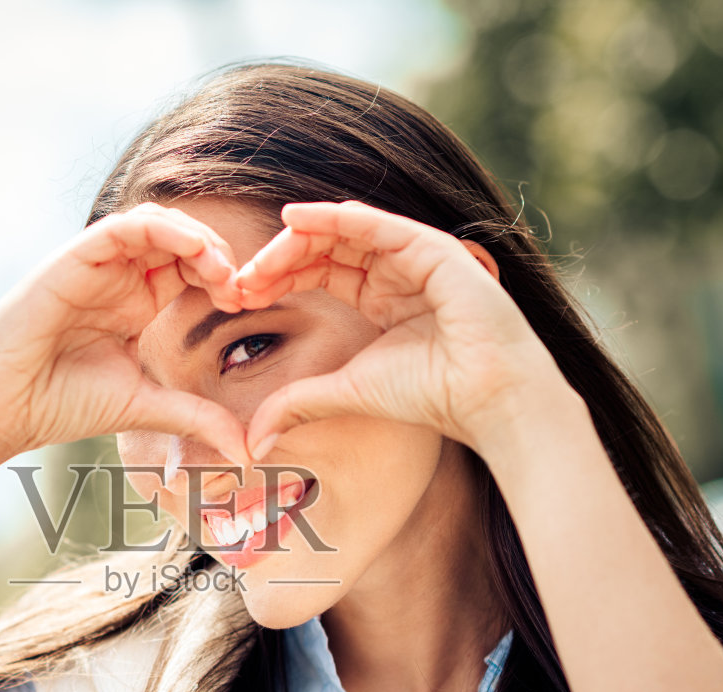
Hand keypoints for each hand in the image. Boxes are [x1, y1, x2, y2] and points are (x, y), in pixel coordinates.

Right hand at [0, 202, 249, 465]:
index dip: (226, 280)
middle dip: (221, 256)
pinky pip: (126, 226)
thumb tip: (247, 451)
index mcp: (135, 305)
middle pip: (182, 241)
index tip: (251, 307)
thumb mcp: (146, 408)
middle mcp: (118, 279)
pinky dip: (165, 230)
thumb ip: (196, 417)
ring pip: (158, 224)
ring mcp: (96, 265)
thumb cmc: (59, 407)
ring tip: (223, 272)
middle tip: (245, 288)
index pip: (192, 271)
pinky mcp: (74, 258)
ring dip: (198, 239)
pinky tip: (194, 253)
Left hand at [233, 200, 576, 460]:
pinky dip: (334, 218)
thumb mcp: (346, 391)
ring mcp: (415, 255)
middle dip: (277, 260)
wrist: (486, 399)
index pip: (317, 271)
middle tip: (239, 281)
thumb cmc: (428, 395)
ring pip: (343, 231)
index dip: (275, 279)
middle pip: (324, 248)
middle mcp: (395, 270)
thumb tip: (253, 442)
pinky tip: (295, 219)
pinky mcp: (432, 249)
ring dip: (296, 240)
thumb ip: (298, 404)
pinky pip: (375, 224)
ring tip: (259, 255)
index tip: (236, 299)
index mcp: (378, 295)